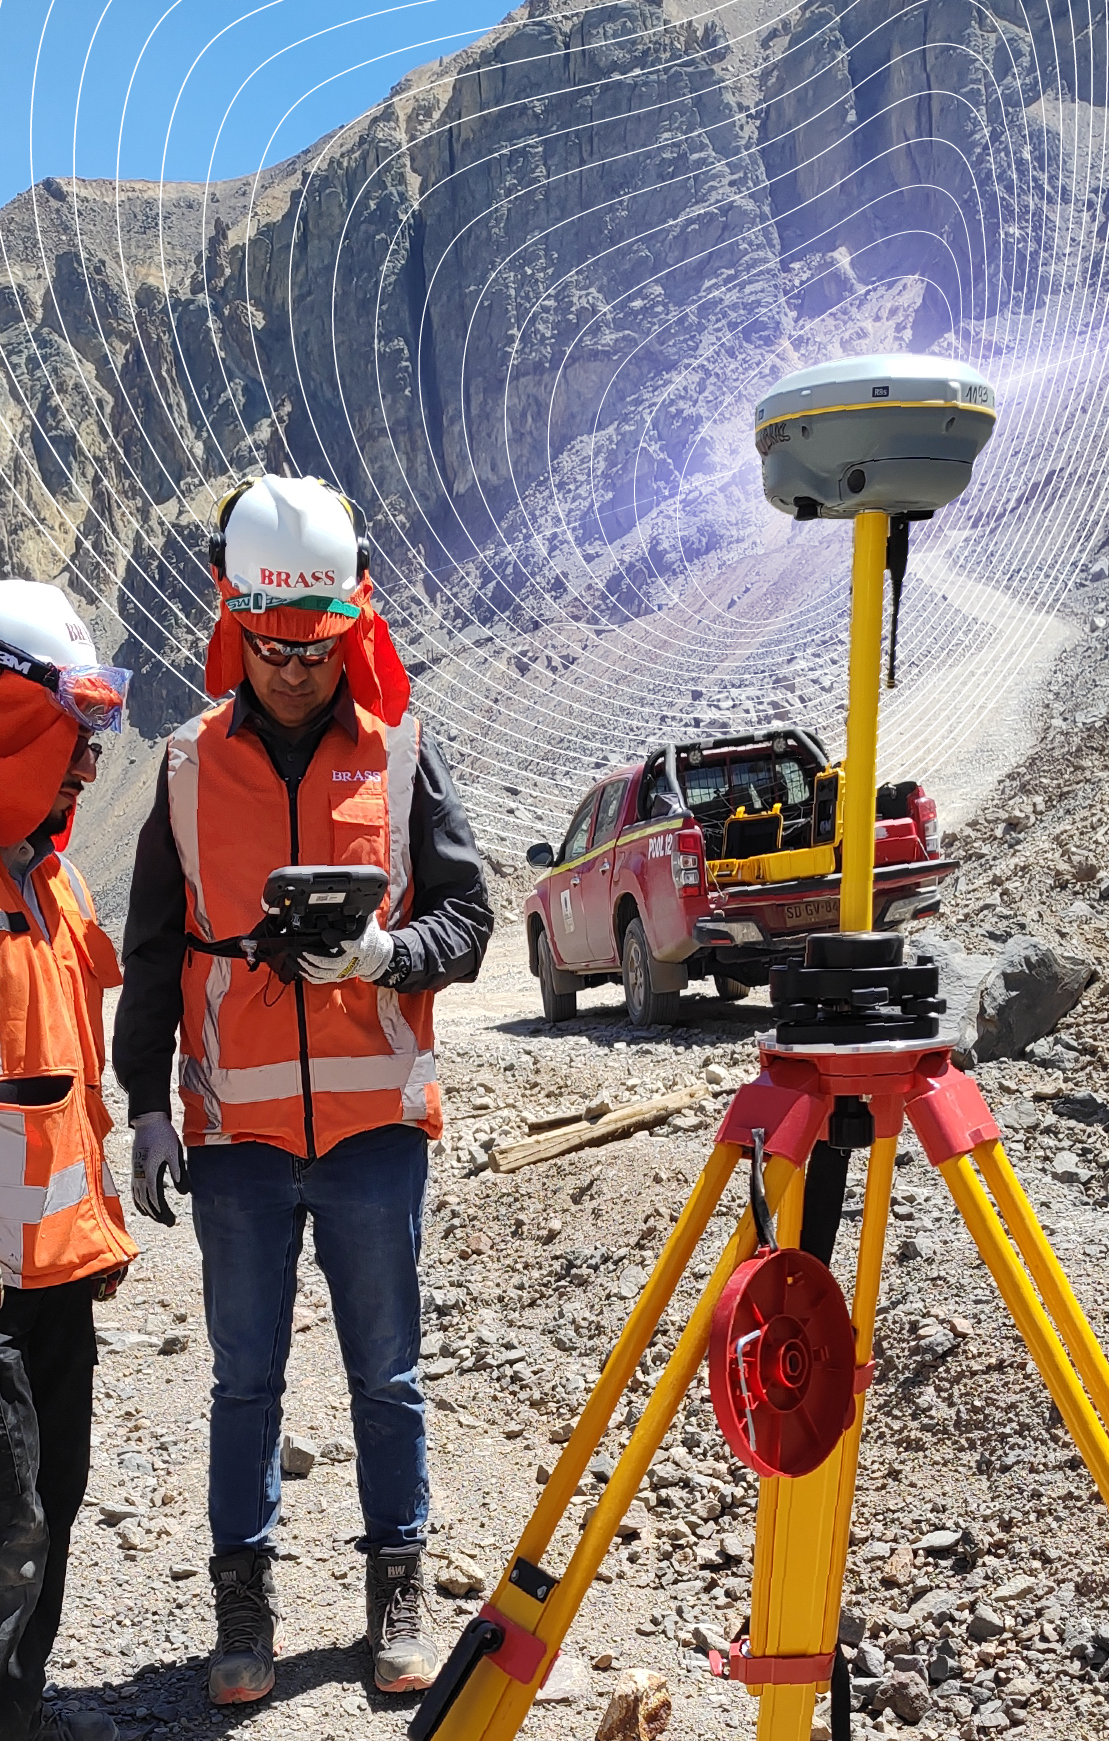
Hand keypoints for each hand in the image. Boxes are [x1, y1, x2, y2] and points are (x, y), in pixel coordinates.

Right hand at [131, 1112, 189, 1227]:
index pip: (156, 1200)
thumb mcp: (174, 1153)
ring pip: (139, 1198)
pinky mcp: (135, 1169)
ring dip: (148, 1209)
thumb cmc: (163, 1136)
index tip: (171, 1221)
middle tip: (168, 1223)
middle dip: (157, 1214)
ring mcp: (135, 1173)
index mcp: (150, 1173)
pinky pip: (134, 1191)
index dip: (163, 1212)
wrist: (148, 1122)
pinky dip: (138, 1201)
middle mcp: (140, 1176)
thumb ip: (179, 1173)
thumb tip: (184, 1193)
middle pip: (147, 1202)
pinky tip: (143, 1205)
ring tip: (158, 1217)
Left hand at [299, 914, 394, 985]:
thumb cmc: (371, 939)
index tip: (325, 933)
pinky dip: (306, 974)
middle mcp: (348, 962)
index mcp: (358, 947)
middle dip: (308, 956)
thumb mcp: (367, 922)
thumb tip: (351, 898)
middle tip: (295, 947)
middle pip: (326, 963)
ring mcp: (341, 971)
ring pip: (319, 973)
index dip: (335, 940)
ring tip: (291, 956)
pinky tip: (296, 967)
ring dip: (303, 965)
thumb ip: (358, 912)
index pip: (346, 945)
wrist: (377, 957)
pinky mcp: (336, 977)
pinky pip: (318, 979)